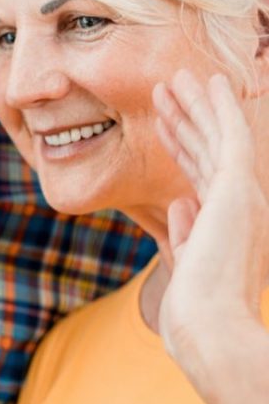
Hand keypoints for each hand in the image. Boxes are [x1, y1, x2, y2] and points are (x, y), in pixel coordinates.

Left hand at [152, 69, 268, 379]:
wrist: (208, 326)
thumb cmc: (195, 310)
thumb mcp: (187, 263)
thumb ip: (186, 231)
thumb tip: (178, 202)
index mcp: (224, 223)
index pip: (198, 174)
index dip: (180, 144)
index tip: (163, 122)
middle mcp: (238, 205)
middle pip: (206, 149)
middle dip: (185, 116)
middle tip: (165, 88)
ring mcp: (241, 195)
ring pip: (217, 136)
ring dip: (196, 104)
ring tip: (175, 78)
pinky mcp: (239, 188)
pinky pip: (231, 135)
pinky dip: (221, 108)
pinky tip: (212, 83)